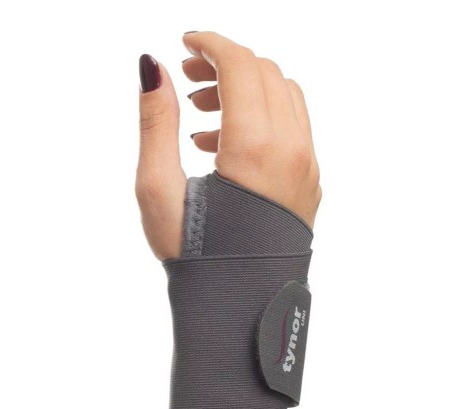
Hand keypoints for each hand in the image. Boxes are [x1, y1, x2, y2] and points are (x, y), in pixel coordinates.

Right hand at [135, 32, 321, 260]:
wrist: (237, 311)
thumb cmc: (194, 259)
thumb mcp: (159, 190)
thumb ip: (156, 123)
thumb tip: (152, 66)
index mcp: (256, 149)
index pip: (241, 65)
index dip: (211, 44)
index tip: (185, 42)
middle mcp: (292, 153)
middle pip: (266, 74)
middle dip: (226, 63)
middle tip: (188, 79)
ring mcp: (307, 170)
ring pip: (285, 98)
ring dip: (245, 90)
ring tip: (202, 118)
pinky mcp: (310, 185)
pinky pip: (294, 129)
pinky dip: (262, 118)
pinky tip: (224, 146)